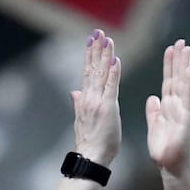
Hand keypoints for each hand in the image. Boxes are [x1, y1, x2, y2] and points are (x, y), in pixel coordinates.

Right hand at [73, 29, 120, 166]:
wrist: (92, 157)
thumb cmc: (91, 143)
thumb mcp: (82, 120)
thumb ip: (79, 103)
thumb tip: (74, 91)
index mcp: (85, 100)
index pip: (87, 73)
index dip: (89, 56)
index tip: (91, 41)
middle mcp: (89, 98)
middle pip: (92, 68)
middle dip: (96, 49)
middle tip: (98, 32)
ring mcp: (97, 102)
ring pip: (101, 73)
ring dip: (104, 55)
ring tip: (106, 39)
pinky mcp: (108, 108)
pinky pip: (111, 87)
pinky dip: (113, 72)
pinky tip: (115, 59)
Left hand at [146, 39, 189, 172]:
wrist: (171, 166)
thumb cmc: (164, 150)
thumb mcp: (155, 126)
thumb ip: (154, 111)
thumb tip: (153, 98)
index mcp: (170, 107)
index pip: (170, 81)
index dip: (169, 65)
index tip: (170, 49)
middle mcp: (179, 106)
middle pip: (178, 78)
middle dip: (179, 60)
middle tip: (181, 41)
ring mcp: (185, 111)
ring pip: (184, 84)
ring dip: (185, 66)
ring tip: (186, 49)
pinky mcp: (187, 118)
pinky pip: (187, 98)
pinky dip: (188, 84)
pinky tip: (189, 70)